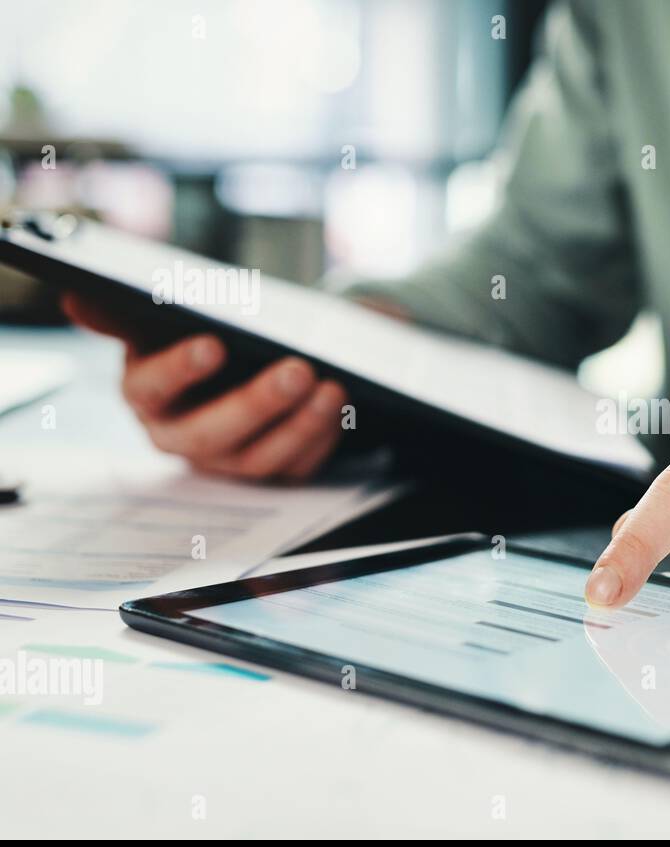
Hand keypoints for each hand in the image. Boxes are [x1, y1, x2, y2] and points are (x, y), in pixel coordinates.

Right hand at [62, 293, 346, 480]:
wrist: (235, 367)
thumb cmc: (194, 337)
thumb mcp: (160, 322)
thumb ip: (124, 311)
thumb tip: (76, 297)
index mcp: (145, 395)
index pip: (152, 389)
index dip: (179, 368)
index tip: (214, 342)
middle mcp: (180, 437)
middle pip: (213, 433)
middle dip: (257, 402)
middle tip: (298, 368)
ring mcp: (225, 462)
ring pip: (261, 458)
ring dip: (300, 424)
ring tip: (333, 386)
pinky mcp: (267, 474)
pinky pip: (296, 468)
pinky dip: (320, 439)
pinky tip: (340, 410)